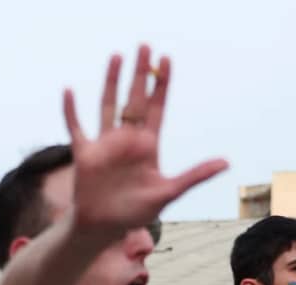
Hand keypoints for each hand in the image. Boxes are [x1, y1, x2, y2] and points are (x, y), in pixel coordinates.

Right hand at [63, 46, 228, 239]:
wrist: (105, 228)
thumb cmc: (136, 212)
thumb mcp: (168, 192)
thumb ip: (195, 175)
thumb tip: (226, 162)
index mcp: (148, 145)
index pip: (157, 107)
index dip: (161, 84)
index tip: (166, 59)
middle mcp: (127, 139)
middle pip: (135, 99)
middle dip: (140, 73)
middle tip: (145, 46)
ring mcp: (105, 144)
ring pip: (108, 105)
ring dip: (111, 81)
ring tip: (117, 56)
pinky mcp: (85, 153)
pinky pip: (76, 127)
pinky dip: (71, 110)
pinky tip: (69, 91)